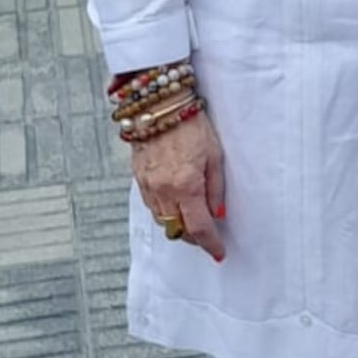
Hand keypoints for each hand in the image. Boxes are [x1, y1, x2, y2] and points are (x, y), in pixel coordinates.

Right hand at [131, 110, 226, 258]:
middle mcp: (163, 190)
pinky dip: (164, 212)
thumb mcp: (215, 156)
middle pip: (177, 230)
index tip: (219, 253)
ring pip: (162, 221)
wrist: (159, 105)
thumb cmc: (192, 125)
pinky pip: (151, 206)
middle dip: (193, 238)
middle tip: (208, 236)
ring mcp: (148, 186)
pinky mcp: (138, 179)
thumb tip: (218, 215)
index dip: (210, 244)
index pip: (199, 227)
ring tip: (192, 221)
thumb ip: (216, 189)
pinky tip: (175, 205)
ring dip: (178, 226)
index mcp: (186, 185)